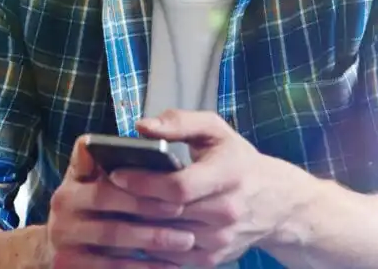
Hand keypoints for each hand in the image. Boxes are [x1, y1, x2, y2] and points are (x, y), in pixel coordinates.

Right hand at [46, 134, 198, 267]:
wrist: (61, 239)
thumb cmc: (90, 197)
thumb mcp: (91, 171)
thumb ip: (106, 153)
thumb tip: (139, 130)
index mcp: (71, 181)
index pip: (107, 185)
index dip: (142, 191)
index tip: (175, 193)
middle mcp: (61, 208)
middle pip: (112, 216)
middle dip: (152, 217)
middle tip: (185, 217)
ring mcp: (63, 240)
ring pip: (114, 244)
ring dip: (153, 243)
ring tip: (186, 241)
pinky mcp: (68, 264)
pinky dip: (143, 267)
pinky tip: (169, 264)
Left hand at [107, 110, 310, 266]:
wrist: (275, 202)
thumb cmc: (236, 159)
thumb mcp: (215, 130)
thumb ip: (179, 122)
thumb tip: (142, 126)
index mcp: (228, 174)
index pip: (179, 186)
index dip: (144, 182)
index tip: (116, 173)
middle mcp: (227, 211)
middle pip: (168, 214)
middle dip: (131, 204)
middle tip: (102, 192)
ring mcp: (221, 240)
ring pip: (166, 239)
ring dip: (135, 227)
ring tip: (110, 211)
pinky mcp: (213, 259)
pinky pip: (172, 258)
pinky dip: (148, 246)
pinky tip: (131, 231)